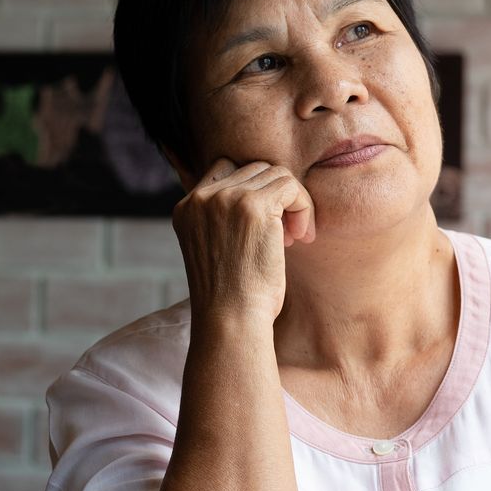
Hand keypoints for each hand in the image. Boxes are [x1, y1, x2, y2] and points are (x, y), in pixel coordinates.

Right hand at [172, 158, 315, 325]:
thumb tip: (267, 195)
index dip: (253, 190)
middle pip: (254, 170)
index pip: (225, 169)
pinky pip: (290, 186)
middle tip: (284, 236)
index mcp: (186, 208)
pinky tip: (301, 237)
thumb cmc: (231, 297)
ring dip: (292, 203)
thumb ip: (225, 219)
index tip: (265, 225)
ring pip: (275, 174)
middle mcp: (201, 198)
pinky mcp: (253, 205)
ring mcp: (226, 198)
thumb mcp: (216, 249)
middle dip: (275, 198)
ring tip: (293, 237)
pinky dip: (304, 207)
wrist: (230, 322)